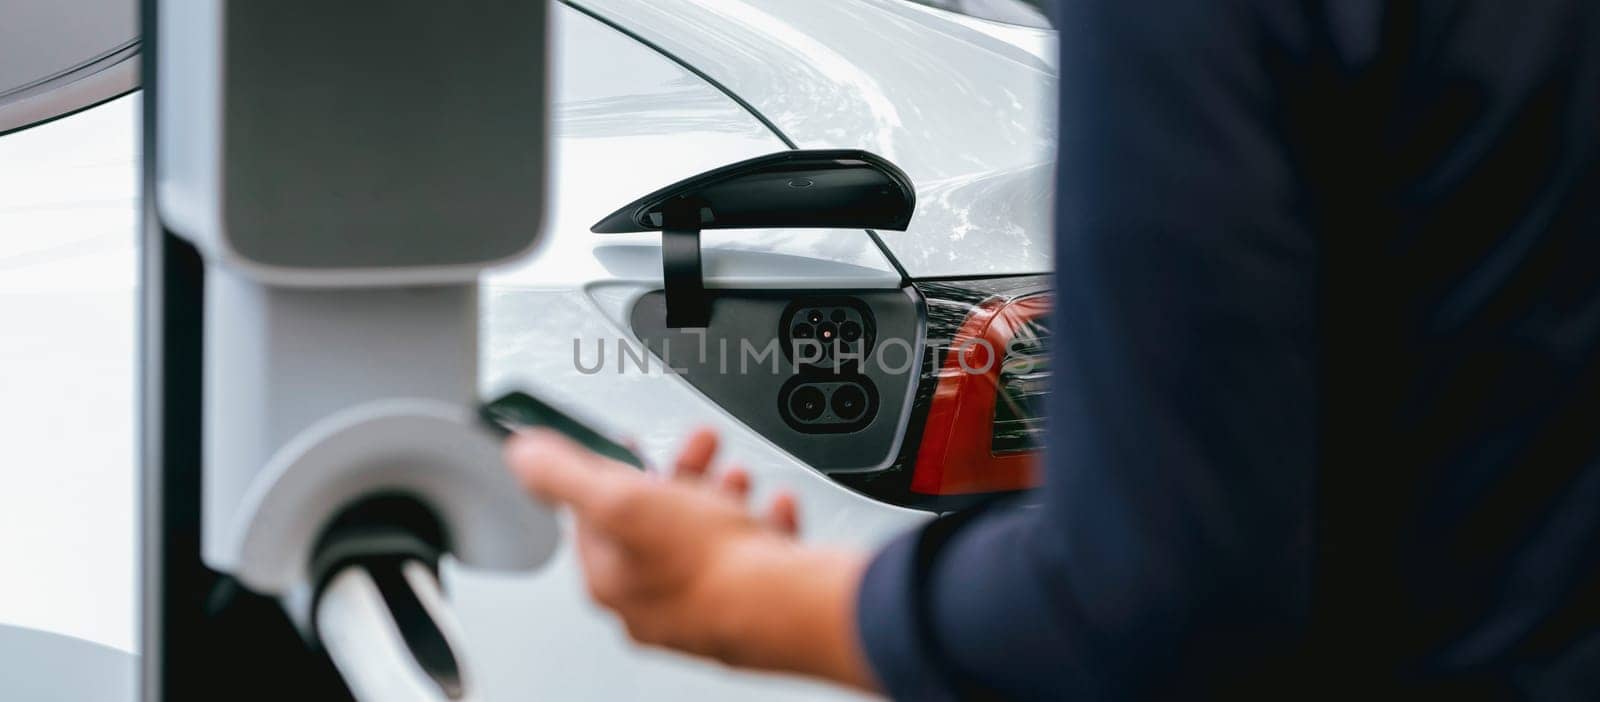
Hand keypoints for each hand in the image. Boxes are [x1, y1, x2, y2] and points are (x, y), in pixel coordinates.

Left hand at [505, 427, 875, 688]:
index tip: (626, 445)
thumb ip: (564, 473)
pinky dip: (762, 523)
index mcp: (609, 578)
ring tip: (735, 475)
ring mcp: (702, 606)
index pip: (590, 516)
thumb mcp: (619, 499)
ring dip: (718, 495)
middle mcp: (651, 601)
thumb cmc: (705, 564)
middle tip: (694, 450)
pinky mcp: (749, 605)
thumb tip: (523, 455)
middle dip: (675, 476)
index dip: (608, 471)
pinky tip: (773, 508)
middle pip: (652, 523)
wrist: (783, 606)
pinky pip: (752, 555)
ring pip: (703, 538)